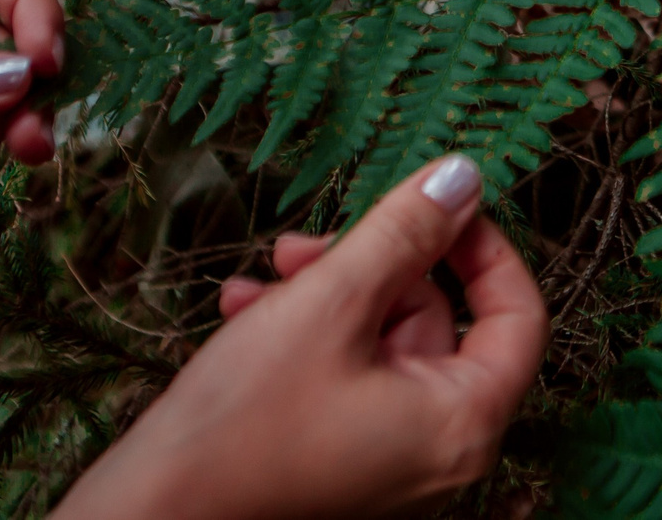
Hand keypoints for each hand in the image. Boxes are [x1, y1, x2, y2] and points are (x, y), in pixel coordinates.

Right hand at [54, 155, 547, 519]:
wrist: (143, 517)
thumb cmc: (242, 424)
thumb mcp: (332, 301)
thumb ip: (405, 231)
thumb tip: (462, 176)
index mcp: (463, 422)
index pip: (518, 315)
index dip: (483, 246)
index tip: (437, 202)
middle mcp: (439, 451)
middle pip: (435, 321)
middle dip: (369, 264)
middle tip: (303, 245)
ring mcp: (388, 462)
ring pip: (378, 341)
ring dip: (323, 292)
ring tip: (263, 278)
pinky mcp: (338, 463)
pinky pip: (343, 378)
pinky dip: (302, 335)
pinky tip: (244, 311)